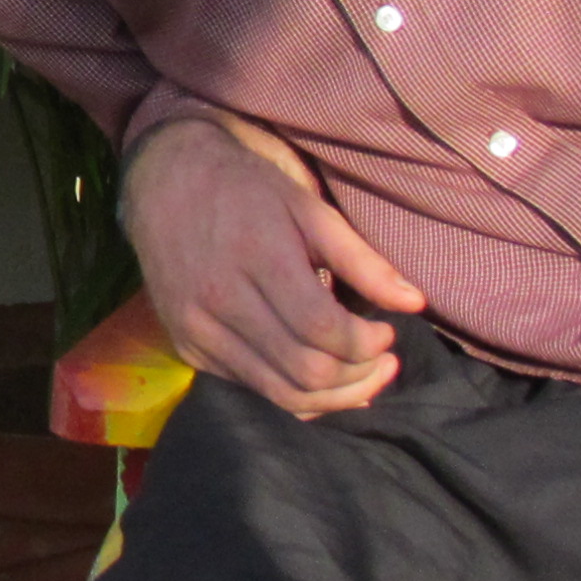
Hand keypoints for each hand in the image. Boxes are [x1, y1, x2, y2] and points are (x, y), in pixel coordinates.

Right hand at [121, 110, 427, 419]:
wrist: (166, 183)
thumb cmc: (247, 191)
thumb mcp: (309, 209)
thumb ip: (362, 260)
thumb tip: (414, 303)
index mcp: (256, 258)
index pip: (322, 328)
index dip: (366, 342)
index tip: (388, 332)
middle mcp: (219, 301)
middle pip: (304, 370)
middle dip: (359, 376)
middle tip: (384, 360)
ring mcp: (198, 330)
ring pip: (280, 393)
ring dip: (334, 397)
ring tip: (363, 378)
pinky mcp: (188, 348)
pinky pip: (252, 390)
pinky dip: (295, 394)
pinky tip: (321, 382)